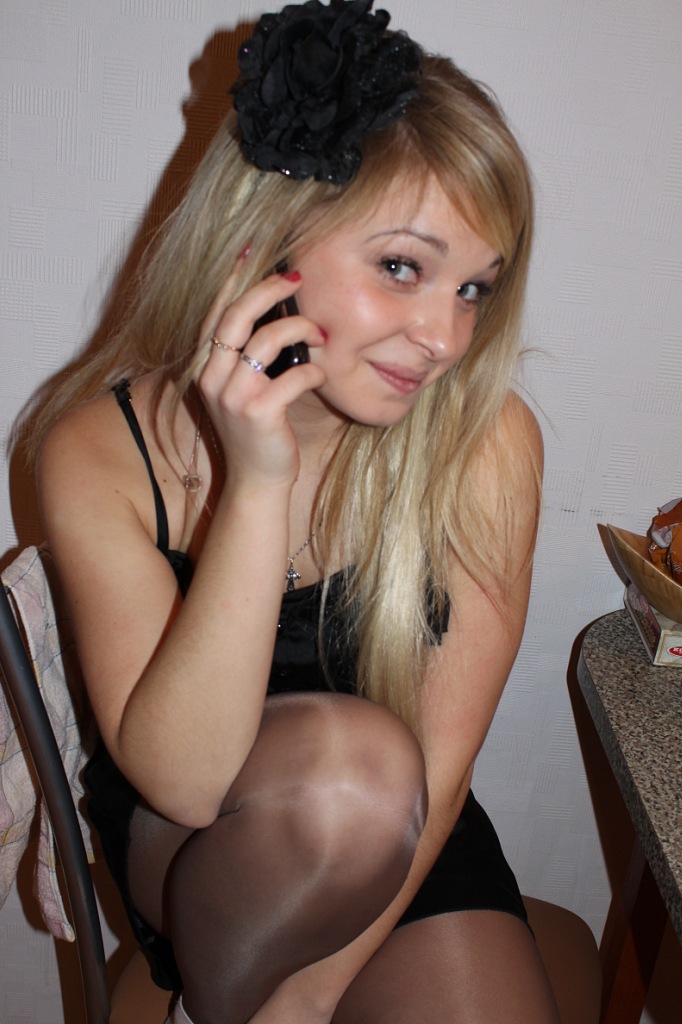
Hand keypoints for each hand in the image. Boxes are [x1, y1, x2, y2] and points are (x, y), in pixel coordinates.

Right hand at [196, 267, 326, 489]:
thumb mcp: (243, 388)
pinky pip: (293, 376)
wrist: (257, 481)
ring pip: (266, 340)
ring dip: (301, 329)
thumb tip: (277, 312)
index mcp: (205, 366)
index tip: (252, 249)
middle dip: (269, 289)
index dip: (234, 278)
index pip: (217, 311)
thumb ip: (248, 354)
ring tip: (321, 334)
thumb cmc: (258, 431)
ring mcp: (232, 396)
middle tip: (296, 277)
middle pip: (237, 315)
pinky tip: (322, 375)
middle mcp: (210, 377)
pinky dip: (314, 371)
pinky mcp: (258, 413)